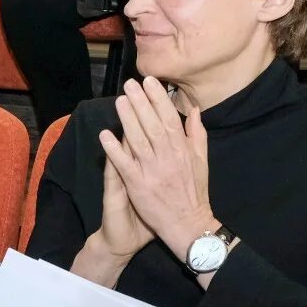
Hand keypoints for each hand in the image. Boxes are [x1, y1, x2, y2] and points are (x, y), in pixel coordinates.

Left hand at [98, 77, 215, 263]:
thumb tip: (194, 110)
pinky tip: (105, 134)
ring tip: (119, 101)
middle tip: (129, 84)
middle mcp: (168, 158)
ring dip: (128, 119)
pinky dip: (115, 149)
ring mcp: (152, 171)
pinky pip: (124, 164)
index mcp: (183, 151)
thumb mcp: (201, 162)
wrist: (188, 225)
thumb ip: (197, 135)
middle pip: (153, 125)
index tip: (150, 81)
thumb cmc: (194, 192)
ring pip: (138, 140)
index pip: (170, 119)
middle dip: (141, 103)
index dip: (159, 99)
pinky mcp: (138, 185)